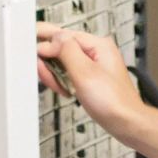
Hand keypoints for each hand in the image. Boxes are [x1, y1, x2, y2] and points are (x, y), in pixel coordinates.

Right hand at [36, 22, 145, 137]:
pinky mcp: (89, 77)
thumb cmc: (114, 102)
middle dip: (50, 63)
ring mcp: (92, 65)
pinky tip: (65, 91)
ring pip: (62, 61)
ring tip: (61, 88)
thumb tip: (51, 39)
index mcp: (97, 44)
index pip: (62, 34)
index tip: (30, 50)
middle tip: (47, 77)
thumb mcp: (85, 73)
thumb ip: (66, 51)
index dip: (46, 44)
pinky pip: (67, 73)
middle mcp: (95, 51)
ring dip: (55, 74)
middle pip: (60, 47)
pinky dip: (62, 81)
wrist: (126, 123)